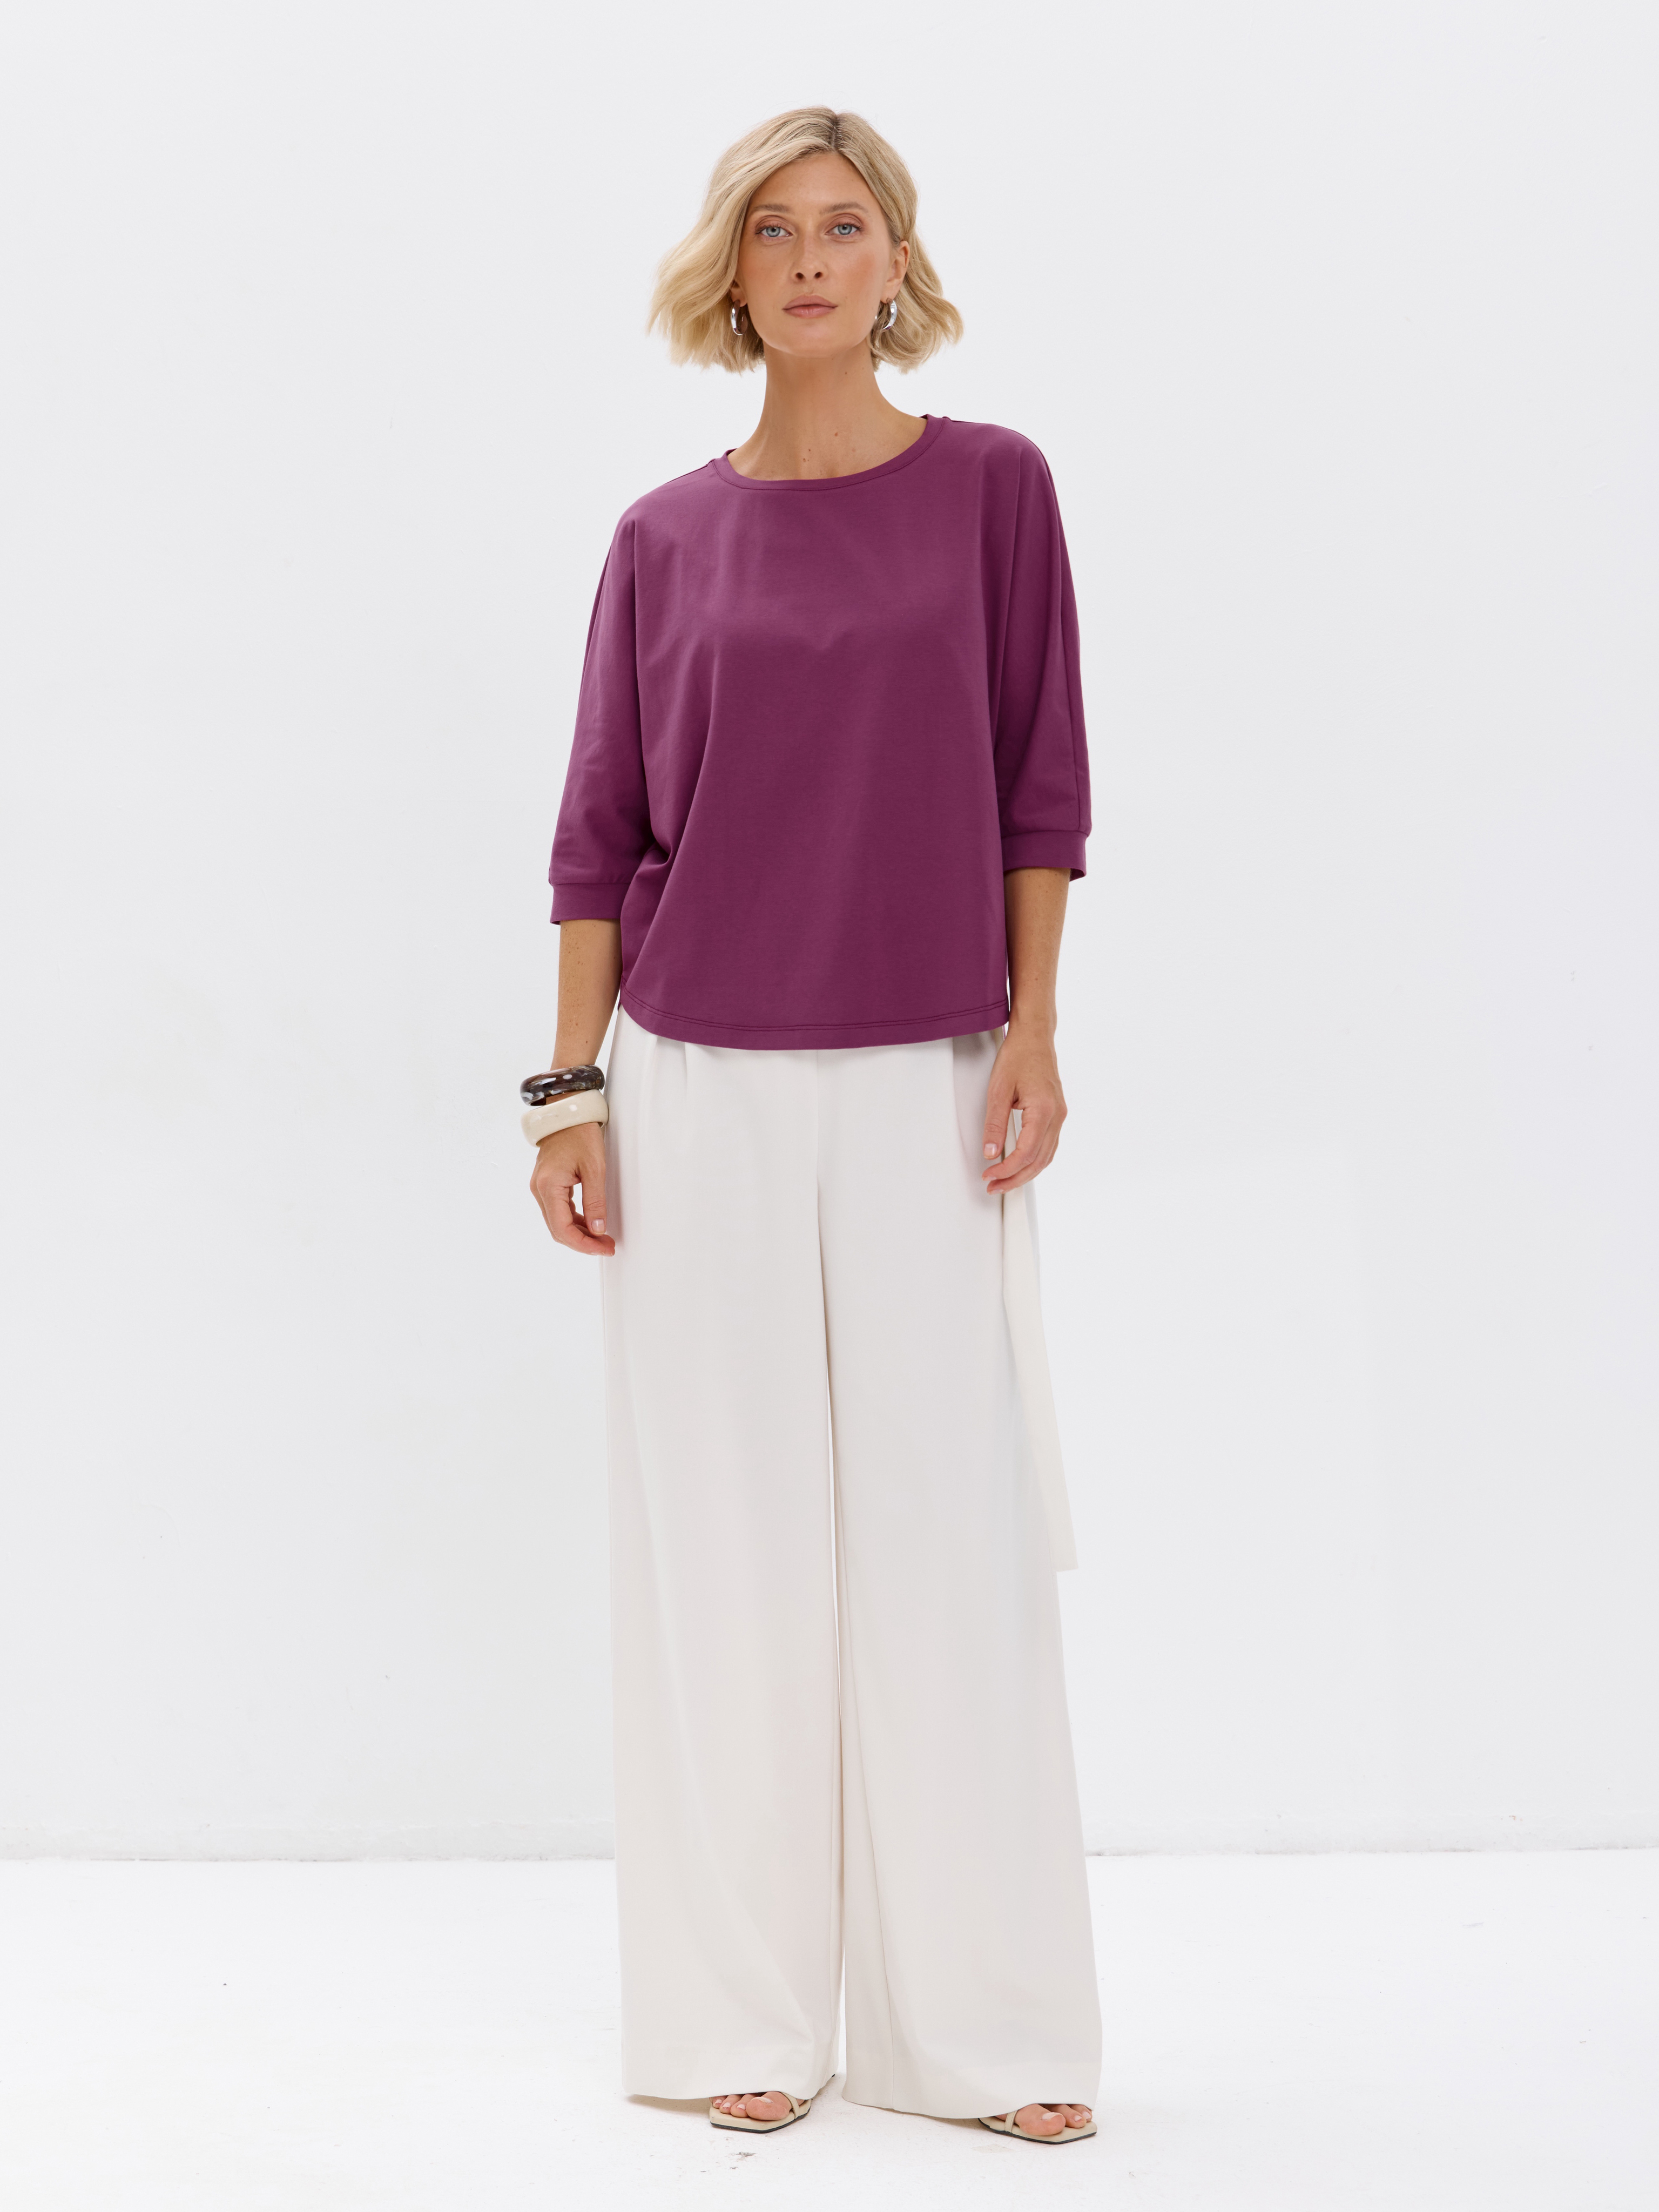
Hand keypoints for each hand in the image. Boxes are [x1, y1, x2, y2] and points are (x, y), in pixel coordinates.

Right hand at [530, 1122, 613, 1255]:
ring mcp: (541, 1187)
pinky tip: (591, 1224)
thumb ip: (595, 1201)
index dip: (584, 1244)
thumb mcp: (595, 1168)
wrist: (568, 1113)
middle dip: (583, 1242)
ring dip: (579, 1233)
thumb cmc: (580, 1134)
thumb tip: (598, 1230)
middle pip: (558, 1230)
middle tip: (607, 1246)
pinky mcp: (547, 1185)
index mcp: (548, 1186)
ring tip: (602, 1238)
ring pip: (557, 1222)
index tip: (604, 1247)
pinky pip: (558, 1211)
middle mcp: (539, 1190)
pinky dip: (574, 1221)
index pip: (562, 1229)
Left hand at [980, 1025, 1066, 1194]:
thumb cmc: (1018, 1056)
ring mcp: (1059, 1115)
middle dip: (1016, 1179)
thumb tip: (990, 1152)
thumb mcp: (998, 1090)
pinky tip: (1021, 1165)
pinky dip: (1035, 1160)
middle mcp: (1057, 1115)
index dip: (1007, 1169)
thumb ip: (994, 1124)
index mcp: (1043, 1110)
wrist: (1035, 1037)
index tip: (989, 1175)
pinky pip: (1049, 1145)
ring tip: (1004, 1181)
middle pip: (1039, 1161)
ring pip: (1046, 1156)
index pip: (1026, 1152)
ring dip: (1026, 1173)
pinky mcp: (1057, 1113)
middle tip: (994, 1187)